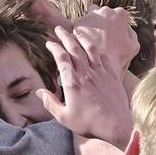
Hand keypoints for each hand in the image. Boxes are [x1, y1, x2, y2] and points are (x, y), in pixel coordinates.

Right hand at [37, 26, 133, 147]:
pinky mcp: (112, 76)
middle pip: (74, 48)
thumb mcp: (64, 118)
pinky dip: (97, 50)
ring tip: (76, 32)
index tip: (49, 43)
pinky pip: (104, 57)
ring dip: (81, 38)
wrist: (117, 125)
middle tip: (59, 29)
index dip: (54, 47)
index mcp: (72, 82)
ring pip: (90, 49)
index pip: (61, 58)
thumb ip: (50, 103)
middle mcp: (86, 74)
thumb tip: (39, 92)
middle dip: (65, 36)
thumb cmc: (89, 124)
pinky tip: (94, 48)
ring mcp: (100, 73)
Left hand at [71, 6, 139, 73]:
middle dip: (105, 22)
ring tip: (94, 40)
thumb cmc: (119, 56)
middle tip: (104, 37)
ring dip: (93, 24)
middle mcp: (105, 11)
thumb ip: (132, 33)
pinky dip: (83, 32)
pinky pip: (81, 25)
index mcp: (120, 14)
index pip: (120, 15)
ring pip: (92, 17)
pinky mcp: (79, 23)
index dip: (118, 25)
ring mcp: (91, 16)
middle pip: (105, 13)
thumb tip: (126, 27)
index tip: (115, 34)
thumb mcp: (134, 46)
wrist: (100, 64)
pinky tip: (86, 42)